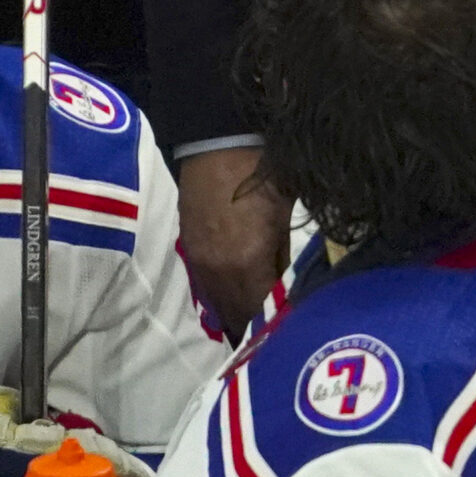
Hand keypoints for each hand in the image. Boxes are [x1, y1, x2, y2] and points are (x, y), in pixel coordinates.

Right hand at [177, 147, 291, 334]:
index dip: (270, 329)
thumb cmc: (266, 172)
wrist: (221, 139)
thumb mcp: (285, 217)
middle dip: (251, 326)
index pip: (257, 313)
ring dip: (234, 311)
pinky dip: (222, 293)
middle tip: (270, 336)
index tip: (284, 336)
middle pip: (233, 313)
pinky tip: (236, 294)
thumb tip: (286, 290)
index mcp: (245, 262)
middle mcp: (216, 270)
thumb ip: (283, 260)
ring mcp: (198, 259)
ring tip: (253, 321)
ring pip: (216, 301)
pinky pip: (206, 284)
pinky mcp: (189, 247)